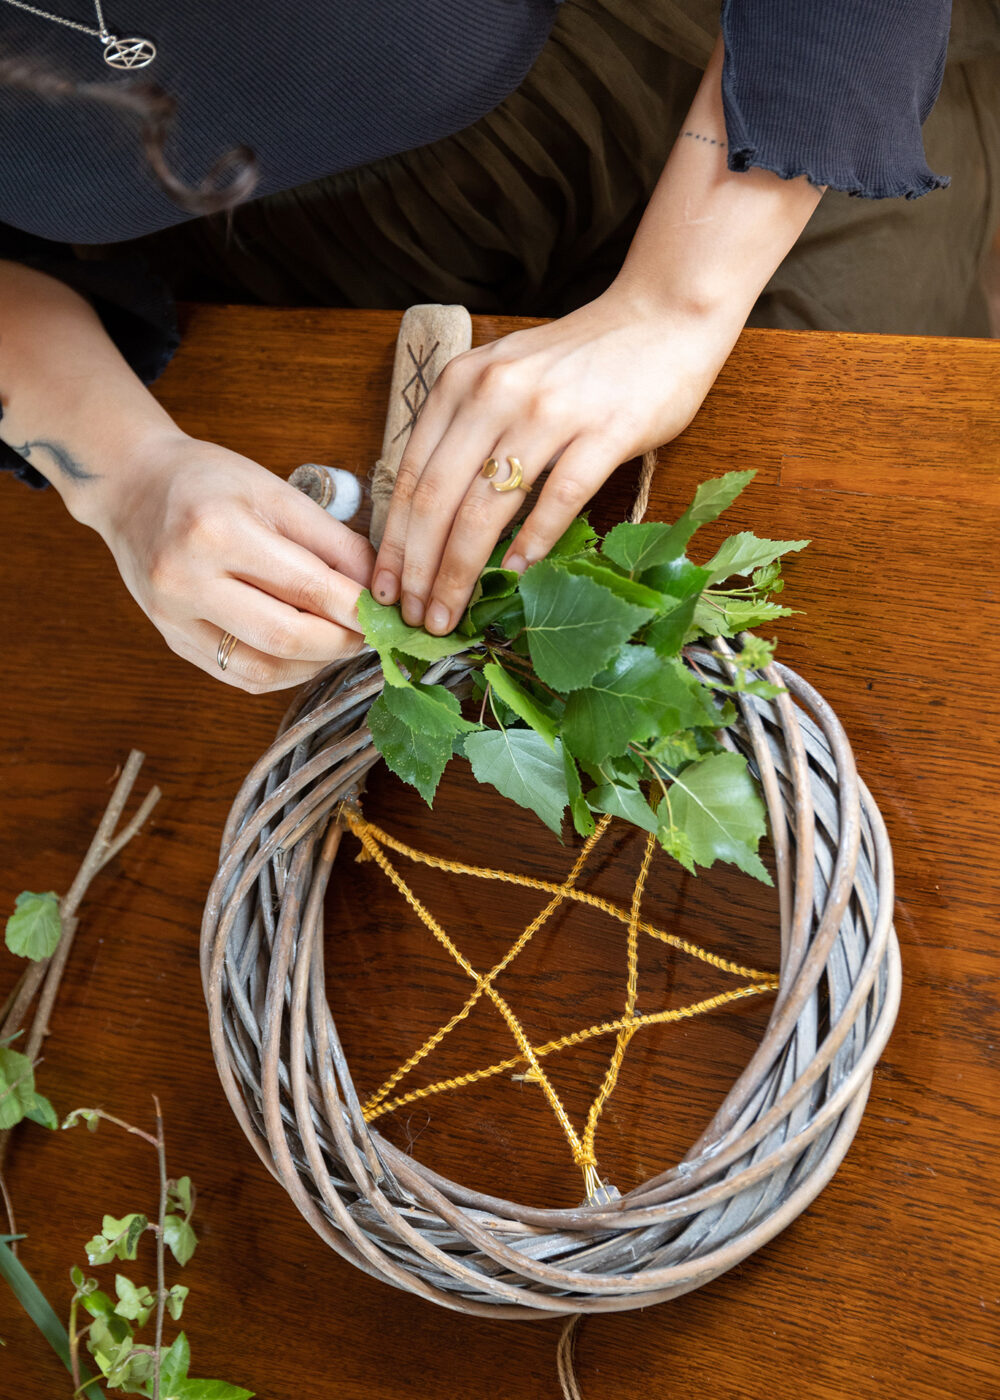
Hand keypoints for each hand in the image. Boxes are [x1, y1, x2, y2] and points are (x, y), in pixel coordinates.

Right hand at [88, 430, 374, 691]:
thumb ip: (332, 543)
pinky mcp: (172, 639)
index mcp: (216, 531)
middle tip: (373, 633)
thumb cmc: (208, 481)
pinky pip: (239, 676)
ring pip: (262, 668)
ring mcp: (173, 617)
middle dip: (342, 642)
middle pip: (285, 637)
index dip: (359, 610)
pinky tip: (306, 653)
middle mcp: (186, 579)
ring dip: (315, 664)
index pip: (307, 588)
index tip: (391, 615)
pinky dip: (284, 672)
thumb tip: (379, 591)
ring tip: (342, 642)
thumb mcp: (275, 491)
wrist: (132, 487)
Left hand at [370, 283, 739, 635]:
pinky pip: (558, 498)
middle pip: (439, 500)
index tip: (385, 588)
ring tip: (452, 614)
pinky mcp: (606, 430)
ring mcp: (551, 411)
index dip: (395, 542)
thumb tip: (431, 519)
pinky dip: (531, 543)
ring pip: (487, 508)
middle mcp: (496, 392)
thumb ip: (466, 432)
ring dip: (462, 572)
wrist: (662, 318)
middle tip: (416, 618)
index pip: (412, 477)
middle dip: (420, 570)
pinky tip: (514, 577)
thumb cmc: (580, 360)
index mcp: (462, 382)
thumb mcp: (503, 378)